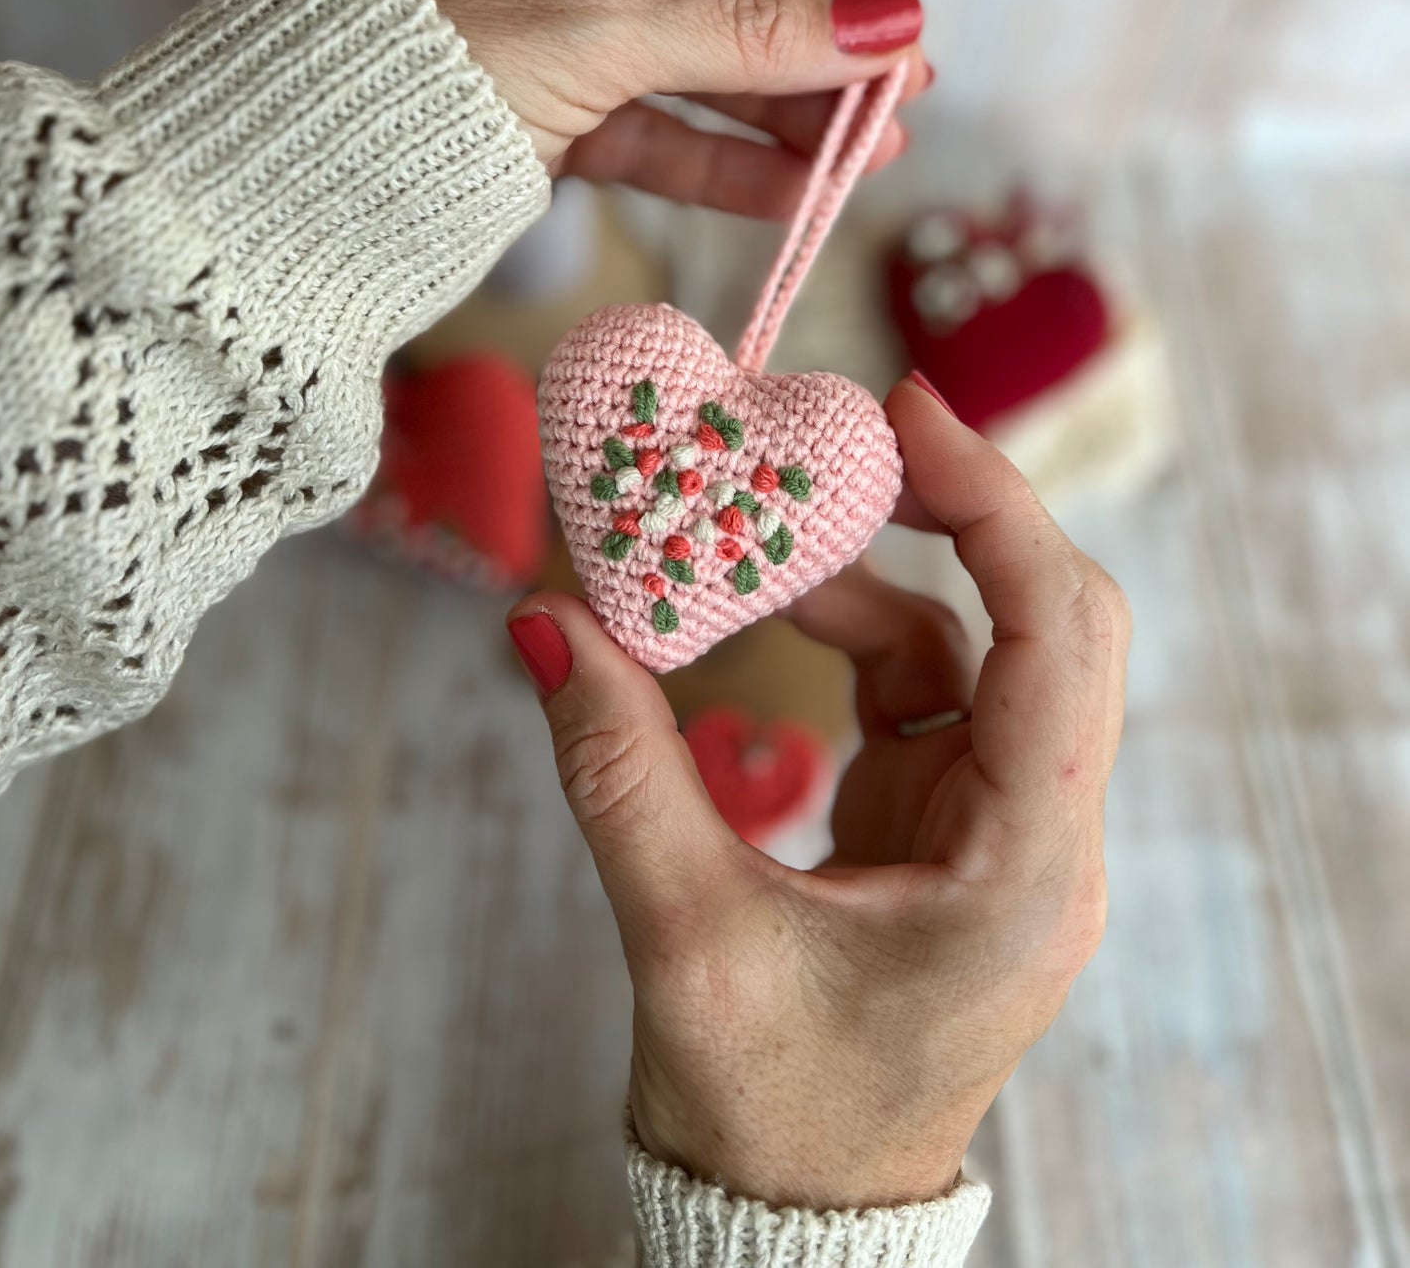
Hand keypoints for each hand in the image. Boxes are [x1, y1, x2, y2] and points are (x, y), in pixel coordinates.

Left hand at [350, 0, 945, 218]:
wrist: (282, 194)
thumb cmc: (409, 65)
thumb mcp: (592, 29)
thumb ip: (745, 26)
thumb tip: (891, 24)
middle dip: (820, 21)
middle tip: (907, 81)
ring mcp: (553, 13)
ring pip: (701, 45)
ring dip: (788, 99)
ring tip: (874, 152)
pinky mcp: (544, 102)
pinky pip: (657, 118)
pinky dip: (724, 154)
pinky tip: (796, 192)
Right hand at [505, 375, 1129, 1209]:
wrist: (791, 1219)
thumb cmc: (770, 1111)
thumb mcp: (685, 937)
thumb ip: (619, 771)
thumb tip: (543, 624)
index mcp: (1026, 865)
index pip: (1058, 640)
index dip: (998, 508)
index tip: (909, 415)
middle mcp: (1040, 833)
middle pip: (1045, 623)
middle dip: (956, 515)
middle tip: (856, 432)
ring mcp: (998, 825)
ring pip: (972, 649)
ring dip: (868, 581)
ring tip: (747, 541)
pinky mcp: (946, 824)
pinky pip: (918, 694)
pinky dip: (849, 639)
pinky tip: (765, 616)